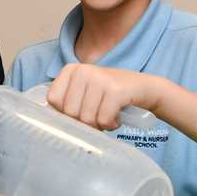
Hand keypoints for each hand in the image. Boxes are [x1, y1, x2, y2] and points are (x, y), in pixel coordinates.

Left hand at [46, 64, 162, 129]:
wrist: (144, 88)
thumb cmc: (110, 94)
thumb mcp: (85, 91)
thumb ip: (68, 101)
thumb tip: (52, 123)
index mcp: (71, 70)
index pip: (54, 101)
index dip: (66, 114)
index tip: (80, 111)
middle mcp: (83, 70)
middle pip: (70, 113)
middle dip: (84, 122)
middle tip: (97, 115)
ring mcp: (99, 79)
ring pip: (86, 119)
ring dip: (99, 125)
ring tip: (108, 114)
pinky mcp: (115, 90)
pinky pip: (103, 120)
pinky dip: (111, 124)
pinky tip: (117, 116)